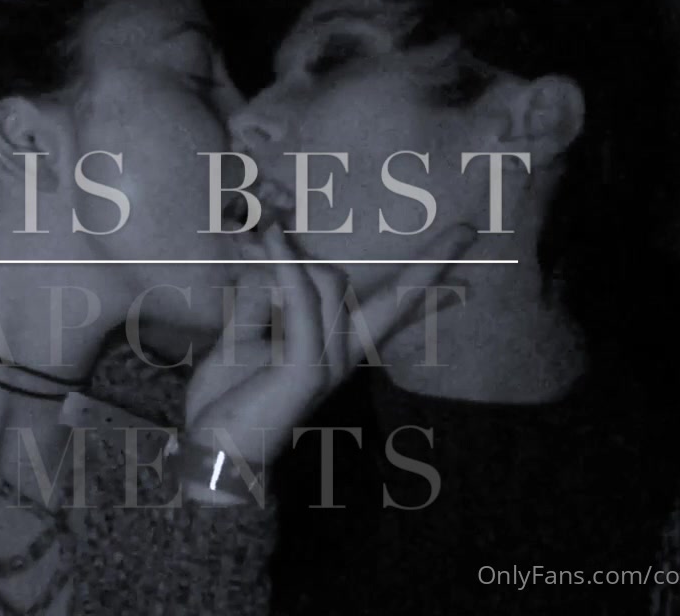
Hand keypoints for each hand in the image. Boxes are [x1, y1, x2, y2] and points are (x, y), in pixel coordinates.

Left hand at [183, 224, 475, 476]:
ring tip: (251, 241)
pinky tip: (269, 240)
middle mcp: (343, 355)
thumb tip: (269, 253)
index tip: (466, 240)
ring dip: (288, 257)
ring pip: (330, 284)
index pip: (393, 308)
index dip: (430, 278)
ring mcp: (330, 363)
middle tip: (466, 230)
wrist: (213, 450)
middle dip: (433, 264)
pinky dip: (285, 268)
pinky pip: (302, 303)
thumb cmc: (226, 397)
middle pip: (396, 299)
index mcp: (336, 349)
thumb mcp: (243, 334)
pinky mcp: (307, 368)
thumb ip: (261, 295)